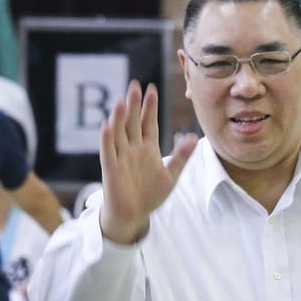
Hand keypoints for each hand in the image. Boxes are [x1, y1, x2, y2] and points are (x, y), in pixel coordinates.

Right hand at [98, 80, 197, 243]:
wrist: (134, 216)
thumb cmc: (150, 195)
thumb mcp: (170, 175)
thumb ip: (181, 156)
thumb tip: (194, 137)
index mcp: (147, 148)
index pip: (148, 123)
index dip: (149, 107)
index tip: (152, 89)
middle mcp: (133, 149)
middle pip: (133, 123)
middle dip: (134, 105)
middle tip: (135, 85)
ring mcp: (121, 158)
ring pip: (119, 133)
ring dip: (119, 117)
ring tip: (121, 100)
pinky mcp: (111, 170)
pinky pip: (108, 152)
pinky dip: (107, 139)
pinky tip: (106, 125)